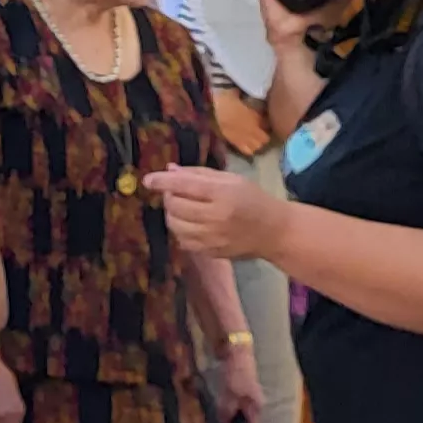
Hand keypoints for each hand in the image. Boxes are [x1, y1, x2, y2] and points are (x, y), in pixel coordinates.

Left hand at [147, 164, 289, 261]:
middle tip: (175, 192)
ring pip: (175, 225)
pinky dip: (180, 230)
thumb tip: (169, 170)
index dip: (163, 182)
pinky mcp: (211, 252)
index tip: (148, 180)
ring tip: (182, 207)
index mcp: (223, 194)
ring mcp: (213, 238)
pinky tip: (190, 223)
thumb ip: (199, 174)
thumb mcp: (230, 179)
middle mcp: (216, 217)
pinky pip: (183, 241)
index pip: (185, 186)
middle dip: (169, 196)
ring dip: (172, 214)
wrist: (274, 232)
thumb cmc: (252, 199)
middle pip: (176, 206)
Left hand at [215, 340, 264, 422]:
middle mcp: (253, 401)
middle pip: (243, 418)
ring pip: (236, 409)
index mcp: (256, 405)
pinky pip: (231, 400)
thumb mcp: (230, 395)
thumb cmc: (236, 374)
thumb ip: (227, 410)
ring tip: (214, 419)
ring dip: (226, 413)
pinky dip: (224, 403)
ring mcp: (246, 393)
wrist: (235, 351)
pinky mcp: (237, 386)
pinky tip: (215, 405)